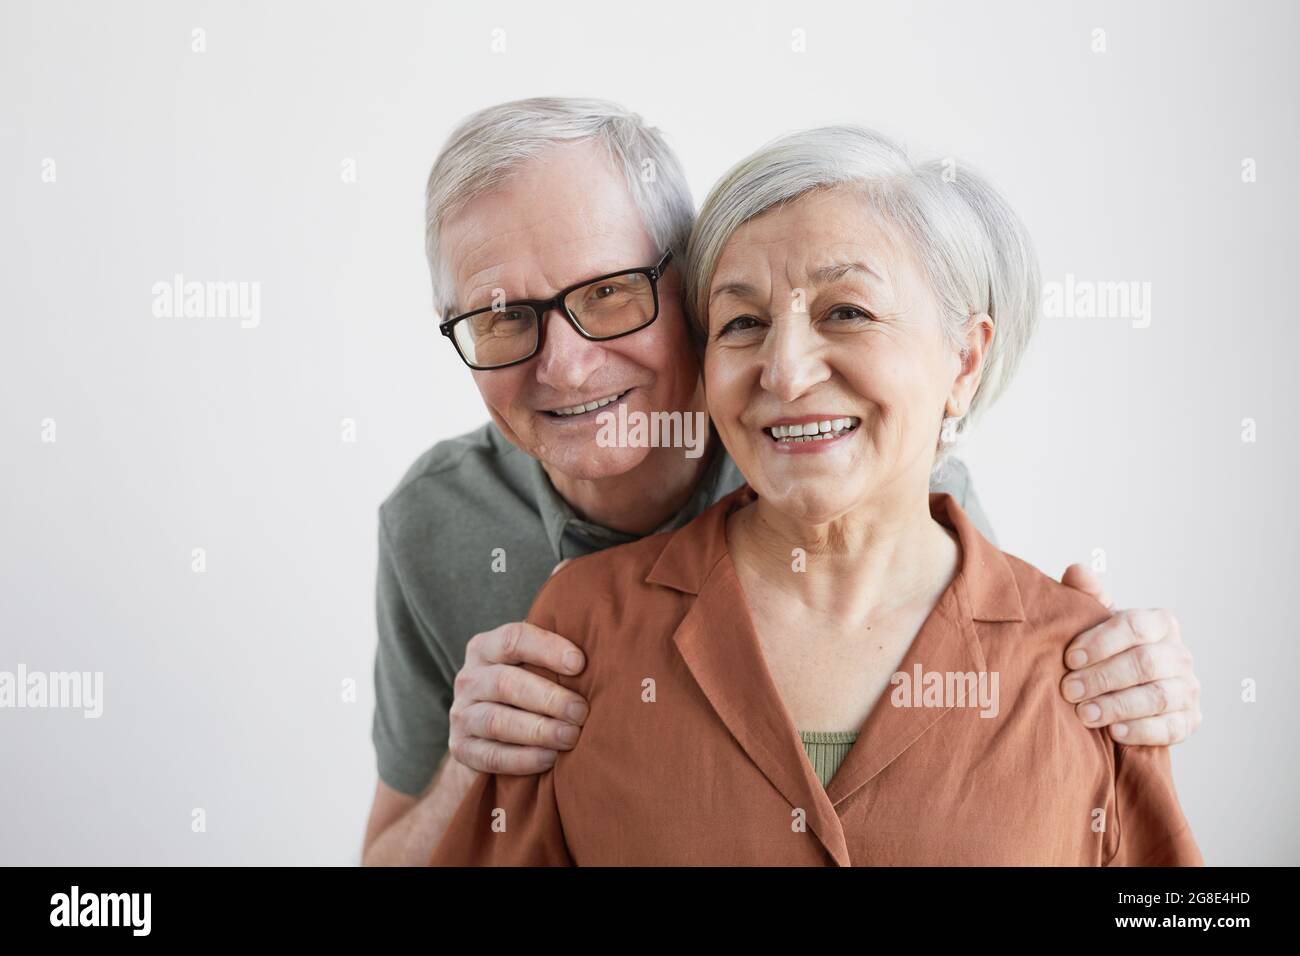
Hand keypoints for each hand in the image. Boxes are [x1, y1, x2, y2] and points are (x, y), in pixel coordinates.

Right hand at [448, 621, 588, 774]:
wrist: (489, 733)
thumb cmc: (527, 688)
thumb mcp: (533, 665)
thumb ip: (555, 657)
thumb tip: (605, 653)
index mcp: (486, 648)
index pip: (513, 639)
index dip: (547, 649)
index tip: (579, 663)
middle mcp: (468, 678)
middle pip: (505, 683)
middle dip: (548, 698)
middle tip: (581, 712)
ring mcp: (461, 715)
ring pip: (496, 721)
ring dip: (538, 730)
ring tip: (571, 737)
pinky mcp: (461, 748)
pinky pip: (491, 756)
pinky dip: (523, 758)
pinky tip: (551, 759)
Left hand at [1057, 565, 1201, 745]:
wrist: (1123, 688)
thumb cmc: (1106, 648)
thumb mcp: (1095, 621)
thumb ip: (1087, 596)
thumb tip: (1077, 571)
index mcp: (1160, 623)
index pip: (1135, 626)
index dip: (1100, 642)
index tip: (1069, 659)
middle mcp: (1180, 654)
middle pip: (1145, 663)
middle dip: (1103, 677)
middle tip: (1069, 690)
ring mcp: (1189, 688)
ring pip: (1159, 696)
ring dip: (1118, 706)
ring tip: (1084, 714)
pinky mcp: (1190, 720)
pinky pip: (1171, 728)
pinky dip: (1141, 730)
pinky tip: (1114, 733)